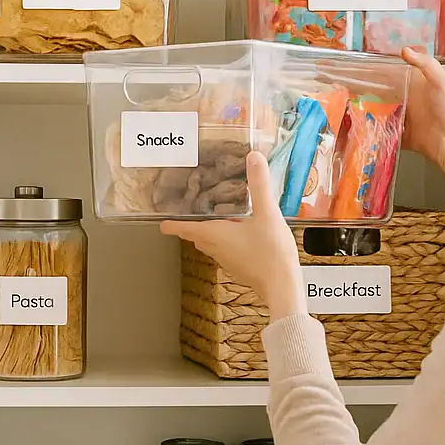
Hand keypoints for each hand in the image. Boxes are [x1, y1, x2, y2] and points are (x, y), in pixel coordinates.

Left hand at [160, 152, 308, 318]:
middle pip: (194, 234)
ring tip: (214, 213)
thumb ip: (259, 185)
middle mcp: (214, 247)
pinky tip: (239, 229)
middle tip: (189, 206)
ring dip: (207, 229)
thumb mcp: (267, 214)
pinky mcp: (237, 265)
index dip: (170, 222)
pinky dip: (223, 237)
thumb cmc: (271, 253)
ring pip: (208, 241)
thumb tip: (253, 157)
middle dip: (189, 221)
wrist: (282, 286)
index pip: (182, 228)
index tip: (162, 217)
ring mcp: (225, 259)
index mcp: (214, 234)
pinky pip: (223, 248)